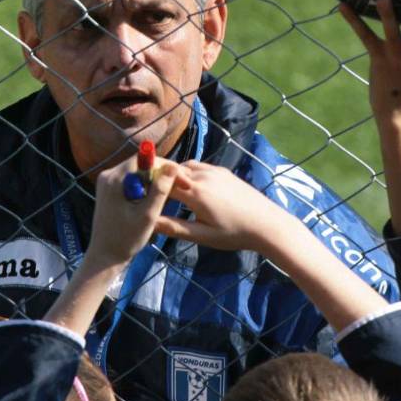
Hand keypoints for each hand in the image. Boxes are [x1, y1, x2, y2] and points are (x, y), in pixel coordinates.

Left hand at [87, 154, 179, 265]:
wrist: (105, 256)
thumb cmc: (126, 238)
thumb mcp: (148, 215)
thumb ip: (160, 190)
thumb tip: (173, 166)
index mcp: (114, 179)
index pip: (145, 159)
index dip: (166, 165)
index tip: (182, 179)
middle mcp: (108, 175)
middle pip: (141, 164)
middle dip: (161, 173)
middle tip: (181, 187)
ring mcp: (107, 182)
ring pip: (137, 172)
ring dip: (154, 180)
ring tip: (170, 194)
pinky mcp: (109, 189)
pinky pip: (131, 180)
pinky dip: (145, 186)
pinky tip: (154, 199)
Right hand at [155, 161, 298, 252]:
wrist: (267, 223)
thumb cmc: (234, 233)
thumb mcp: (202, 235)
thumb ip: (174, 228)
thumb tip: (148, 223)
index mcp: (195, 193)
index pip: (162, 181)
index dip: (146, 183)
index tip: (134, 189)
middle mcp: (202, 176)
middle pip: (171, 169)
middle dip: (156, 175)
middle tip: (142, 185)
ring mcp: (214, 171)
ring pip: (184, 165)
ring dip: (172, 173)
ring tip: (163, 186)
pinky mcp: (223, 171)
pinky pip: (198, 166)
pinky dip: (186, 171)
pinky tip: (185, 184)